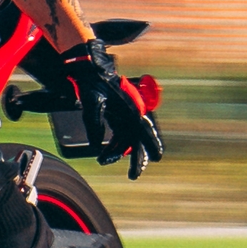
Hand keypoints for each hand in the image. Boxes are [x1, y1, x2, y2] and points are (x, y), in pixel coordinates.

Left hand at [58, 38, 162, 177]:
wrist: (90, 71)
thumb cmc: (93, 85)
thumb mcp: (91, 103)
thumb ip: (93, 123)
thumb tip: (95, 145)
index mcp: (130, 110)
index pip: (143, 132)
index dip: (151, 146)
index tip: (156, 159)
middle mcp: (132, 114)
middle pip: (139, 140)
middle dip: (137, 158)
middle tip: (133, 175)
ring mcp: (126, 116)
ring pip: (128, 140)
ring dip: (118, 152)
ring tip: (104, 160)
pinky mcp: (119, 118)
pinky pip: (120, 136)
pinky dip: (114, 146)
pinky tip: (105, 154)